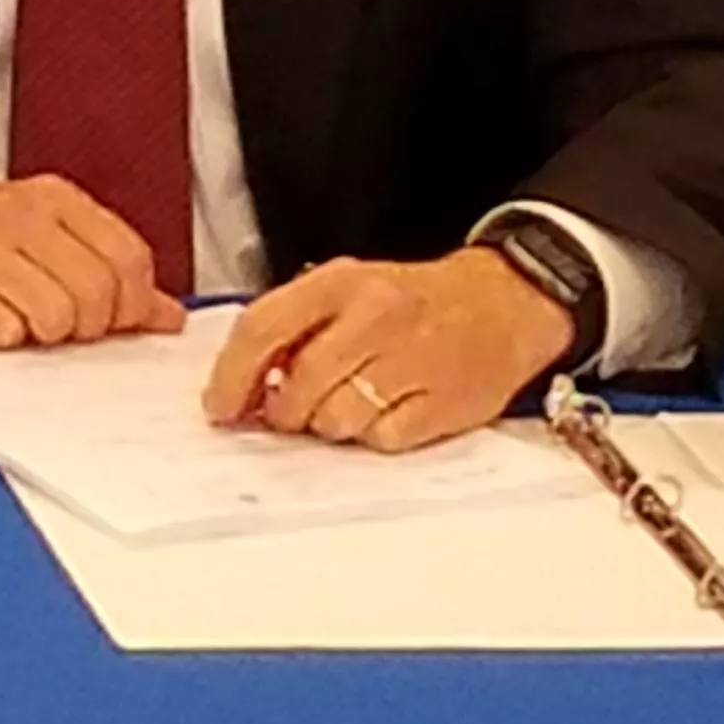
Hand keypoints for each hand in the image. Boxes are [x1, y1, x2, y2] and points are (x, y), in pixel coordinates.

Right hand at [0, 178, 187, 347]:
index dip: (129, 304)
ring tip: (20, 324)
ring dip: (45, 338)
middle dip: (89, 329)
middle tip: (62, 330)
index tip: (108, 320)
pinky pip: (6, 334)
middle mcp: (18, 215)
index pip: (128, 258)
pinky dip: (2, 341)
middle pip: (98, 293)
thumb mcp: (34, 238)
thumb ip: (102, 268)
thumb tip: (167, 315)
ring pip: (57, 318)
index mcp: (50, 198)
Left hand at [201, 249, 573, 452]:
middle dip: (283, 411)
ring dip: (330, 424)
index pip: (262, 329)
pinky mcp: (444, 403)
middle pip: (297, 386)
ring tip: (350, 401)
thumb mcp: (348, 288)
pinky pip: (382, 440)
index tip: (219, 407)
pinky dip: (375, 436)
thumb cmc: (414, 300)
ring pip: (336, 420)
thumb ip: (294, 326)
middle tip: (291, 409)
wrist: (504, 303)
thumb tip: (245, 384)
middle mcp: (374, 318)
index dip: (230, 376)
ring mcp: (412, 361)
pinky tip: (388, 410)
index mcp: (340, 283)